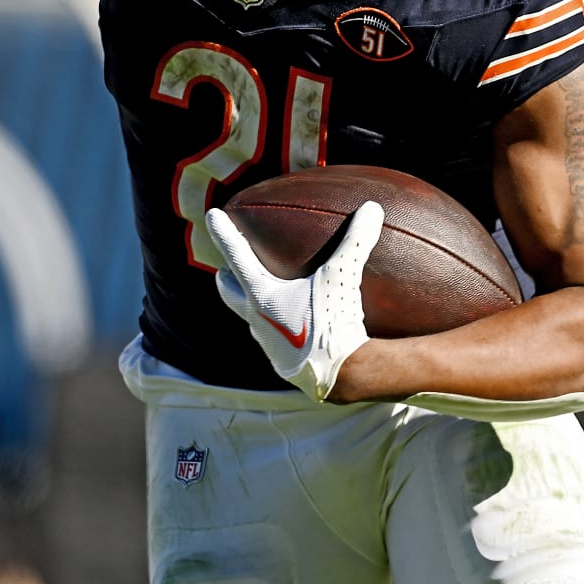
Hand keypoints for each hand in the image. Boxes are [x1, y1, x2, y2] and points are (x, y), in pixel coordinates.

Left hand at [204, 201, 383, 400]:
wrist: (343, 376)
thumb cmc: (334, 324)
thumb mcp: (343, 278)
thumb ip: (355, 241)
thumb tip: (372, 208)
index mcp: (261, 295)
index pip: (236, 256)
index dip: (223, 233)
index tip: (212, 215)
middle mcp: (256, 319)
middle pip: (229, 292)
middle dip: (226, 276)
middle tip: (227, 266)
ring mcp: (267, 343)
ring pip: (250, 317)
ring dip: (252, 302)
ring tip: (265, 293)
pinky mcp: (282, 361)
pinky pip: (273, 337)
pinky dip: (277, 324)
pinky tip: (295, 323)